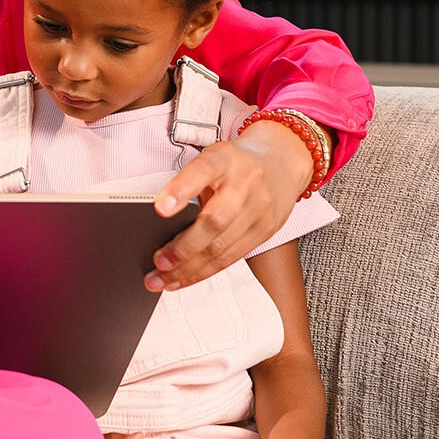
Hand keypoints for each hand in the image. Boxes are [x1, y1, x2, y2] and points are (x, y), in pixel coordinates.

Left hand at [148, 120, 312, 290]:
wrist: (282, 163)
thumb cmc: (235, 164)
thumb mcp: (212, 159)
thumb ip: (189, 182)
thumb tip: (157, 221)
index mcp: (225, 159)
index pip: (203, 171)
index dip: (180, 190)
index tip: (159, 208)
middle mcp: (246, 183)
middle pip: (214, 221)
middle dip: (183, 247)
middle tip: (158, 262)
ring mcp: (259, 210)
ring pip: (222, 247)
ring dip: (188, 269)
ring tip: (161, 279)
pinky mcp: (265, 231)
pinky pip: (231, 258)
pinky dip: (203, 272)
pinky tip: (183, 279)